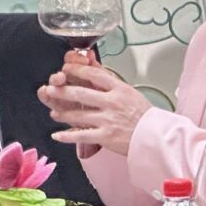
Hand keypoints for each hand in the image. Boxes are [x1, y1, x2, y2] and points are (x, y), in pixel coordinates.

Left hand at [37, 63, 151, 155]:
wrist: (155, 136)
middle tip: (50, 90)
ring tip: (54, 114)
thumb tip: (94, 68)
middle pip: (81, 94)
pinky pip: (81, 135)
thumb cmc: (144, 115)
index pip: (94, 75)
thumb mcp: (129, 92)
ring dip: (63, 114)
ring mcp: (108, 120)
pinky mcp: (105, 136)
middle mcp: (112, 102)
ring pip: (78, 115)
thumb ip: (111, 82)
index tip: (66, 69)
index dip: (77, 71)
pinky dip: (67, 136)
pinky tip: (57, 135)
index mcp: (119, 89)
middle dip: (62, 92)